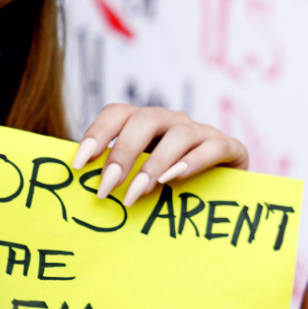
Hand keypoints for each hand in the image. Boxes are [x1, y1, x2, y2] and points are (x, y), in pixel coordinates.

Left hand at [71, 105, 248, 207]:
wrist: (227, 194)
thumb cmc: (176, 188)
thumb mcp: (142, 179)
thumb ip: (119, 177)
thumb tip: (78, 188)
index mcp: (146, 124)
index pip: (118, 113)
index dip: (96, 134)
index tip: (78, 164)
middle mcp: (173, 121)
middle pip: (146, 119)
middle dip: (123, 153)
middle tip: (107, 187)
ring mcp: (203, 131)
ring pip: (178, 133)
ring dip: (154, 164)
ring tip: (137, 193)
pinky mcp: (229, 147)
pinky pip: (212, 147)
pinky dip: (193, 161)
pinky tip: (175, 179)